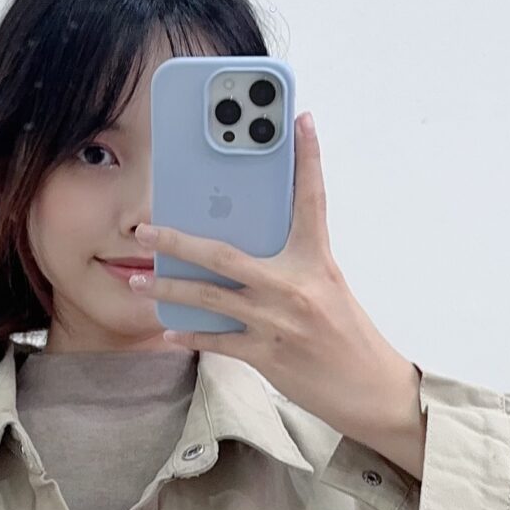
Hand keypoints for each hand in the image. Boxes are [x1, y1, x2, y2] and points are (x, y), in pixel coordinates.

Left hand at [129, 109, 425, 473]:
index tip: (301, 120)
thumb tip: (247, 251)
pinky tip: (169, 332)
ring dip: (168, 290)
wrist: (370, 389)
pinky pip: (217, 341)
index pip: (312, 199)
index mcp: (316, 261)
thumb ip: (292, 264)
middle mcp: (294, 286)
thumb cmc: (348, 336)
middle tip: (143, 229)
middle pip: (223, 254)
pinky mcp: (267, 355)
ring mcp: (277, 322)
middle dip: (176, 241)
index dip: (308, 157)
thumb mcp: (328, 288)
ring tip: (138, 282)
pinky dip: (191, 336)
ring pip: (208, 298)